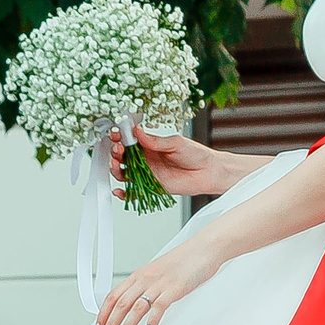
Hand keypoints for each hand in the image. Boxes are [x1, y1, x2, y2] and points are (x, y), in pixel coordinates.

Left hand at [97, 238, 224, 324]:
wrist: (204, 248)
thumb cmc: (185, 261)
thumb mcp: (158, 272)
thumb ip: (146, 286)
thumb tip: (136, 303)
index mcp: (139, 275)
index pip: (113, 296)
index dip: (103, 313)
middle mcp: (145, 279)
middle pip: (121, 304)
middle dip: (110, 324)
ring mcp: (159, 284)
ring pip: (135, 308)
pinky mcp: (174, 289)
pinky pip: (159, 307)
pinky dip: (151, 321)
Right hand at [109, 128, 232, 198]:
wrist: (209, 173)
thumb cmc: (196, 154)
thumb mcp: (175, 143)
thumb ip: (156, 140)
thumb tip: (137, 131)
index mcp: (149, 145)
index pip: (128, 140)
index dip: (120, 138)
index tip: (116, 135)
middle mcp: (145, 159)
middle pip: (122, 157)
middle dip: (115, 153)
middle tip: (117, 150)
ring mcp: (147, 174)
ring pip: (124, 173)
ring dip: (116, 169)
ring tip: (115, 165)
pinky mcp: (152, 188)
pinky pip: (134, 191)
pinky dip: (125, 193)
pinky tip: (119, 191)